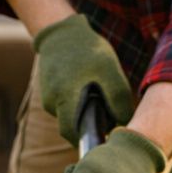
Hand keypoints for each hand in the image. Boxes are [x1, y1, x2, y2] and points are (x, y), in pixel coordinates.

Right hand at [33, 14, 135, 143]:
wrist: (63, 32)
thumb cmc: (88, 50)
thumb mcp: (109, 70)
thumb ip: (118, 98)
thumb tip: (123, 123)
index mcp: (64, 99)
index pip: (71, 134)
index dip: (87, 140)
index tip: (103, 139)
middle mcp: (51, 102)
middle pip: (71, 128)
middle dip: (88, 126)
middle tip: (106, 116)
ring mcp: (47, 97)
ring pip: (68, 116)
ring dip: (83, 113)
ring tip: (97, 95)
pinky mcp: (48, 92)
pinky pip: (64, 106)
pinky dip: (77, 103)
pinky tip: (86, 89)